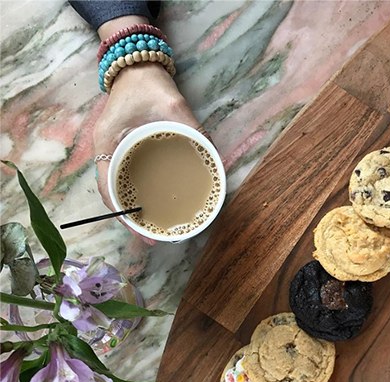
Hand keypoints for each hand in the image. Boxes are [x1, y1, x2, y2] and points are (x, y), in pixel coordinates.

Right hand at [93, 63, 203, 243]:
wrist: (137, 68)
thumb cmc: (149, 86)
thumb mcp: (173, 106)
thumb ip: (193, 129)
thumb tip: (214, 157)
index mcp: (108, 144)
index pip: (108, 189)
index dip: (125, 215)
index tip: (144, 232)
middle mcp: (107, 152)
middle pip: (112, 195)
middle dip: (131, 219)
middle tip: (153, 237)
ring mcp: (112, 152)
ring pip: (118, 189)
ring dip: (133, 209)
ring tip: (154, 227)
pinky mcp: (121, 150)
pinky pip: (125, 178)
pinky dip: (136, 194)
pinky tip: (153, 203)